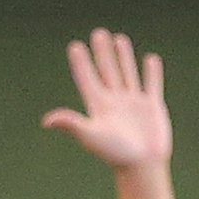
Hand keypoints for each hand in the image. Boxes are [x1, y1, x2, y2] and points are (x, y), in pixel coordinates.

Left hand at [44, 28, 174, 172]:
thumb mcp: (91, 135)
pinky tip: (150, 59)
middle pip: (107, 70)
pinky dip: (152, 72)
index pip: (88, 78)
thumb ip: (71, 124)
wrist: (142, 165)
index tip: (75, 46)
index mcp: (99, 105)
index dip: (81, 63)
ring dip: (123, 56)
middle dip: (102, 52)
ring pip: (127, 73)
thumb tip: (47, 121)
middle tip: (98, 33)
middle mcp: (115, 101)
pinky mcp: (152, 107)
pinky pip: (151, 84)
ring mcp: (134, 103)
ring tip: (119, 39)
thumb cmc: (115, 153)